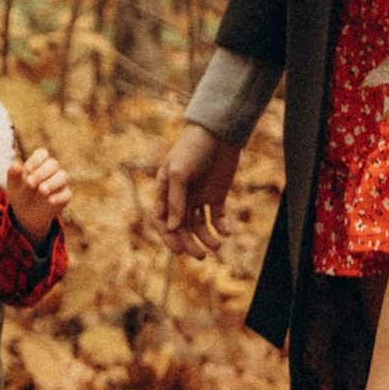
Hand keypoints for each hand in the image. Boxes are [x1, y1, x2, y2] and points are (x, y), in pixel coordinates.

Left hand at [4, 146, 73, 239]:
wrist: (26, 214)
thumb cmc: (20, 193)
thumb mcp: (13, 185)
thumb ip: (13, 174)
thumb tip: (15, 164)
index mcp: (38, 163)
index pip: (42, 153)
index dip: (36, 160)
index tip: (27, 170)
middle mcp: (51, 170)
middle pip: (53, 163)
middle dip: (41, 173)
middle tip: (29, 184)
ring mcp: (60, 183)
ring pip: (63, 176)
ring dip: (52, 183)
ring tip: (41, 191)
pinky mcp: (65, 196)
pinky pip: (67, 193)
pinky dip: (59, 197)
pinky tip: (50, 201)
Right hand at [155, 124, 243, 255]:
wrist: (219, 132)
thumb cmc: (192, 148)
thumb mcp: (180, 173)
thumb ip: (176, 201)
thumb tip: (173, 228)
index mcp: (165, 189)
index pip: (162, 220)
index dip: (169, 237)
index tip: (179, 251)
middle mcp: (180, 195)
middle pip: (182, 227)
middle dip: (189, 243)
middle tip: (200, 256)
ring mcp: (199, 196)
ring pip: (199, 225)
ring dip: (206, 238)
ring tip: (217, 245)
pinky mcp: (216, 195)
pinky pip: (217, 216)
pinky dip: (221, 226)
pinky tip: (226, 230)